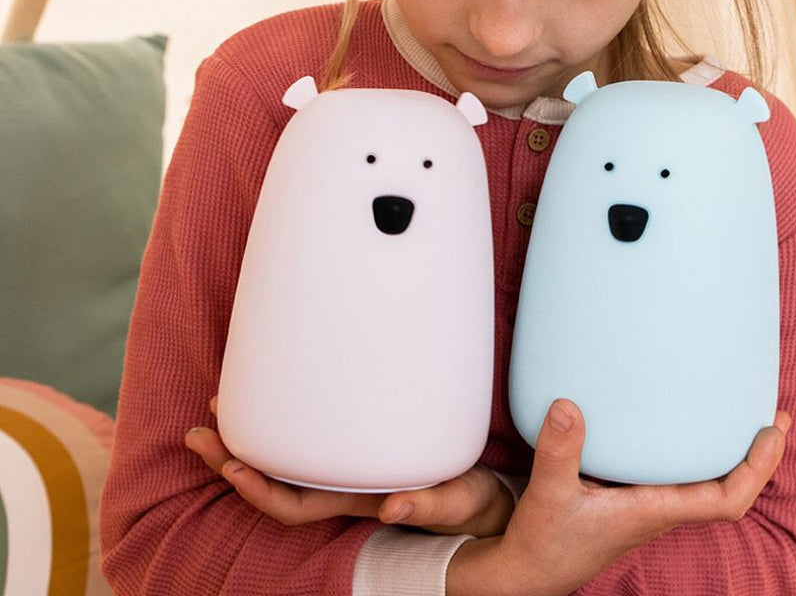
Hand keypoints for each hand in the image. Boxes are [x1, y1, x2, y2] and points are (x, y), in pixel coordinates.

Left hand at [185, 398, 513, 534]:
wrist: (482, 500)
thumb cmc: (469, 501)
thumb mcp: (458, 502)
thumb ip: (430, 505)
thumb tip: (393, 506)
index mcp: (359, 500)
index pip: (296, 506)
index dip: (260, 491)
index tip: (233, 465)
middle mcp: (343, 488)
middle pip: (273, 484)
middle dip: (232, 462)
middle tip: (198, 431)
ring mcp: (346, 469)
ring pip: (283, 462)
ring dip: (245, 441)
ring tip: (217, 409)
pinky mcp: (357, 448)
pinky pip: (305, 443)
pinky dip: (278, 426)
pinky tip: (268, 402)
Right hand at [447, 399, 789, 595]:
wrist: (528, 574)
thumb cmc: (544, 543)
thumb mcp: (548, 493)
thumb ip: (559, 450)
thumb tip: (568, 406)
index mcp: (653, 511)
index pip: (725, 499)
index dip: (756, 468)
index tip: (772, 431)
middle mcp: (659, 510)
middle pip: (729, 491)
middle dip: (759, 458)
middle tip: (777, 417)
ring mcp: (648, 508)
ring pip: (708, 486)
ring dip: (733, 456)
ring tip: (746, 420)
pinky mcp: (632, 502)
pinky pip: (682, 479)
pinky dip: (698, 455)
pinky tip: (687, 432)